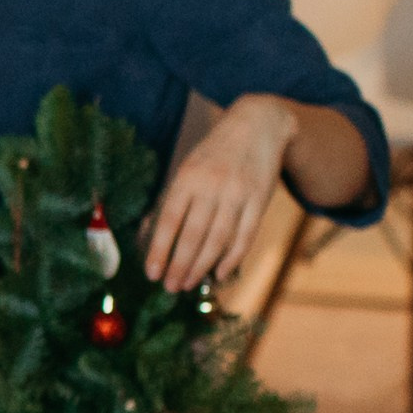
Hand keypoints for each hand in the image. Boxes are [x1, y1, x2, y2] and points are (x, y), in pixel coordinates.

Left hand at [144, 94, 296, 290]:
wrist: (259, 124)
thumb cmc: (215, 153)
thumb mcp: (189, 167)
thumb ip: (176, 198)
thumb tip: (155, 236)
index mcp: (188, 177)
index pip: (169, 220)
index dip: (160, 250)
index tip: (152, 273)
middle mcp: (212, 186)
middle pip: (193, 235)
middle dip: (180, 265)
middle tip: (170, 287)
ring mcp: (238, 194)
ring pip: (218, 240)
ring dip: (202, 266)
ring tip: (188, 284)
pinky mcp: (260, 201)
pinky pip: (244, 236)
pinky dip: (232, 259)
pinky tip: (219, 274)